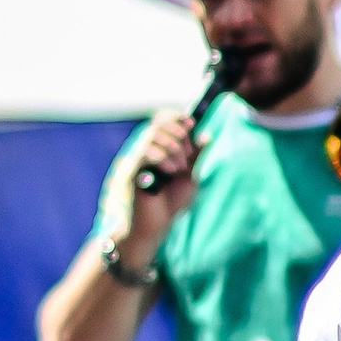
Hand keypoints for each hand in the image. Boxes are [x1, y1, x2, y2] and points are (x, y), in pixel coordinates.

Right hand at [106, 106, 199, 239]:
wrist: (158, 223)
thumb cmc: (172, 201)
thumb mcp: (190, 176)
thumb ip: (196, 156)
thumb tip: (205, 135)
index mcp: (160, 147)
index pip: (162, 118)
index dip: (176, 116)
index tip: (191, 124)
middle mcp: (147, 149)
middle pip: (159, 123)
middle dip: (179, 135)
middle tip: (187, 155)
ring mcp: (139, 158)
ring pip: (154, 136)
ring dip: (174, 149)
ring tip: (180, 169)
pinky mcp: (134, 170)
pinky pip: (147, 153)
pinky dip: (163, 158)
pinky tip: (171, 172)